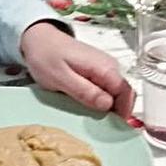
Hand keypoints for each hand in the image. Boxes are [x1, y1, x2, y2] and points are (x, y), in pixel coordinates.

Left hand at [20, 21, 134, 118]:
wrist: (38, 39)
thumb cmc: (45, 55)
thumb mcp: (61, 78)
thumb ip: (84, 92)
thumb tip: (107, 105)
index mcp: (104, 67)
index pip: (126, 94)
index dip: (123, 113)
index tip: (113, 127)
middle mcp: (109, 66)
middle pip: (124, 95)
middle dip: (116, 112)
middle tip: (99, 125)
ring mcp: (104, 68)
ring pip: (115, 94)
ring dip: (107, 107)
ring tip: (89, 116)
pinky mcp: (97, 71)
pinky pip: (106, 90)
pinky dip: (100, 100)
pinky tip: (86, 105)